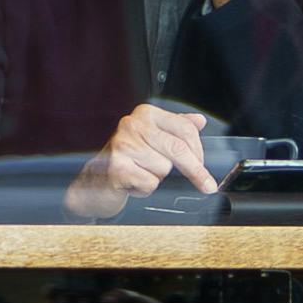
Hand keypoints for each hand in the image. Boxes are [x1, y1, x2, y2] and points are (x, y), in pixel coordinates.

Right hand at [69, 99, 218, 217]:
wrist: (95, 180)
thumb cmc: (127, 159)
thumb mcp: (153, 139)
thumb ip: (176, 128)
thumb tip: (199, 121)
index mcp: (146, 114)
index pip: (184, 129)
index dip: (199, 152)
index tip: (205, 169)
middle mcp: (132, 124)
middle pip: (178, 149)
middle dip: (195, 170)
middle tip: (206, 185)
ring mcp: (123, 145)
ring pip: (164, 168)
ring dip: (156, 177)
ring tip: (140, 173)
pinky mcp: (117, 167)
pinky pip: (149, 183)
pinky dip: (145, 188)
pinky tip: (132, 182)